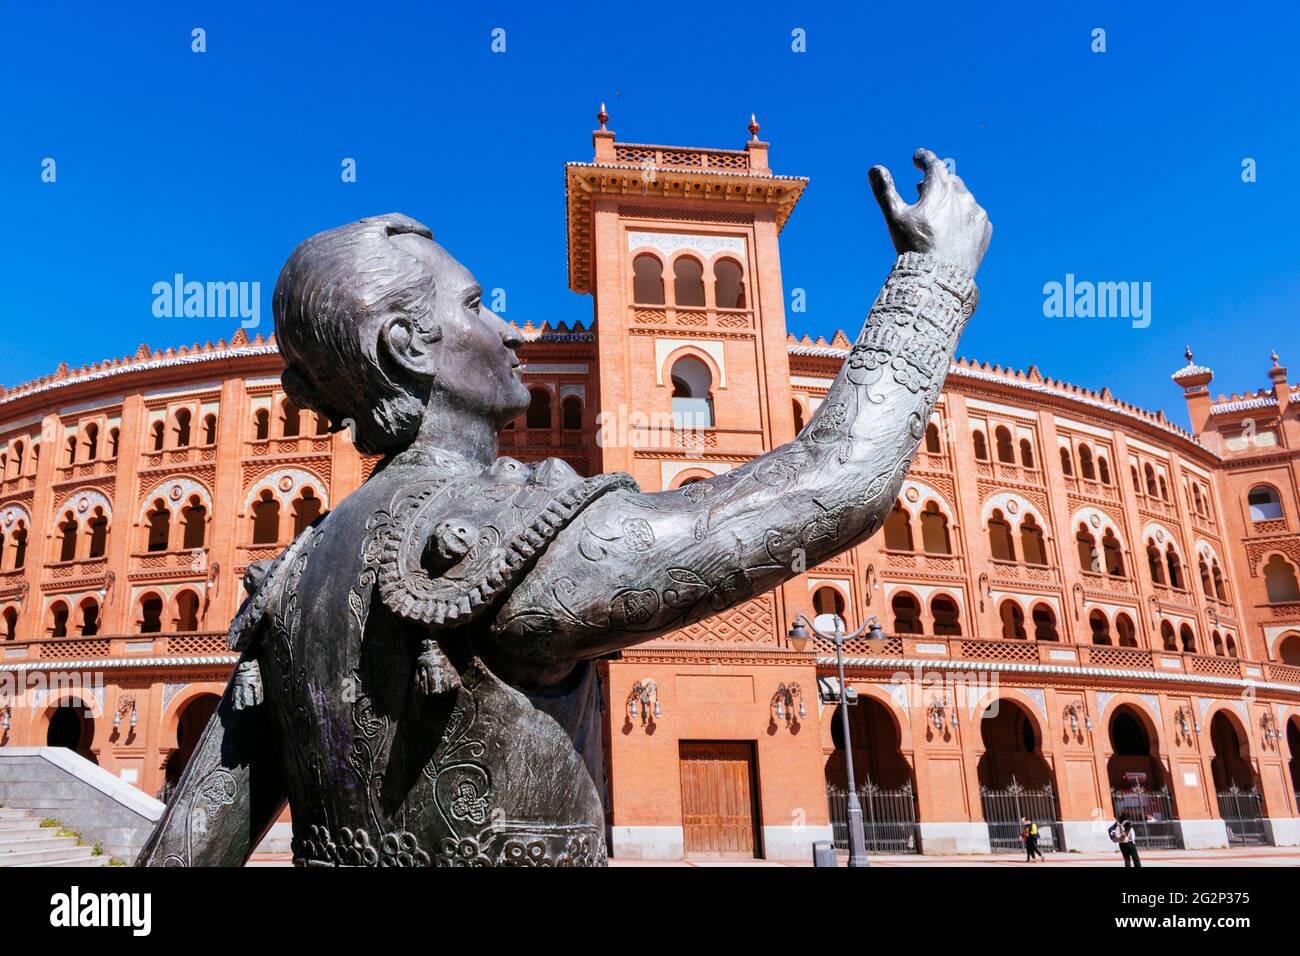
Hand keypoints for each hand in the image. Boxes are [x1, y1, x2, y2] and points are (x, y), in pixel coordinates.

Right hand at [869, 149, 991, 278]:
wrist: (939, 280)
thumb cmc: (914, 247)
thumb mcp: (894, 218)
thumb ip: (885, 191)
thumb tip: (875, 168)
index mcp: (940, 189)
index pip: (933, 163)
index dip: (924, 158)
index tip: (917, 157)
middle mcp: (962, 196)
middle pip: (949, 180)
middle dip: (935, 182)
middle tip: (921, 188)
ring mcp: (976, 213)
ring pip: (963, 198)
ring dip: (950, 200)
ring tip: (938, 212)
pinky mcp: (985, 230)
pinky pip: (973, 217)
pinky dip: (963, 218)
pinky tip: (952, 229)